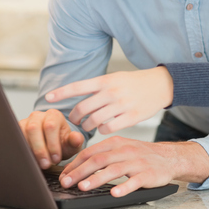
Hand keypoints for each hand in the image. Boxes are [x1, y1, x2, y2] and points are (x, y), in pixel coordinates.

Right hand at [18, 109, 83, 169]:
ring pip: (22, 133)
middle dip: (40, 149)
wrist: (50, 147)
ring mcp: (25, 122)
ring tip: (37, 164)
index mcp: (54, 116)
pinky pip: (14, 139)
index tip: (56, 159)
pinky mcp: (15, 131)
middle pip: (34, 128)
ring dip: (29, 150)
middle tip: (46, 164)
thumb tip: (76, 138)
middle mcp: (38, 116)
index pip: (51, 126)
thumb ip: (75, 141)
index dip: (53, 144)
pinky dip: (21, 150)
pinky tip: (28, 160)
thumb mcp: (71, 145)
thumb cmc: (61, 144)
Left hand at [45, 66, 173, 134]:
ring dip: (88, 125)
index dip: (62, 92)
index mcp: (106, 81)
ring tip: (89, 125)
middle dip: (75, 117)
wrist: (160, 85)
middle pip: (83, 108)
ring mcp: (121, 105)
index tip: (49, 98)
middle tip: (76, 120)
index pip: (78, 86)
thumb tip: (78, 97)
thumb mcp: (115, 78)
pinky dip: (102, 130)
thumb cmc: (134, 83)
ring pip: (94, 121)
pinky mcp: (131, 117)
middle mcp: (112, 92)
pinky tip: (104, 127)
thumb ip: (98, 87)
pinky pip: (108, 128)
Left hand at [58, 137, 208, 196]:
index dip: (75, 164)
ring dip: (97, 179)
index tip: (63, 175)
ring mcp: (137, 162)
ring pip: (114, 169)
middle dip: (80, 172)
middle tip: (66, 182)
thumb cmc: (141, 155)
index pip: (90, 152)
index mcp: (116, 142)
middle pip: (99, 160)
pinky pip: (135, 180)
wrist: (169, 157)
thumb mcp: (121, 148)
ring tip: (83, 187)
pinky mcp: (148, 174)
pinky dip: (124, 187)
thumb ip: (102, 154)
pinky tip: (115, 192)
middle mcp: (125, 150)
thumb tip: (77, 166)